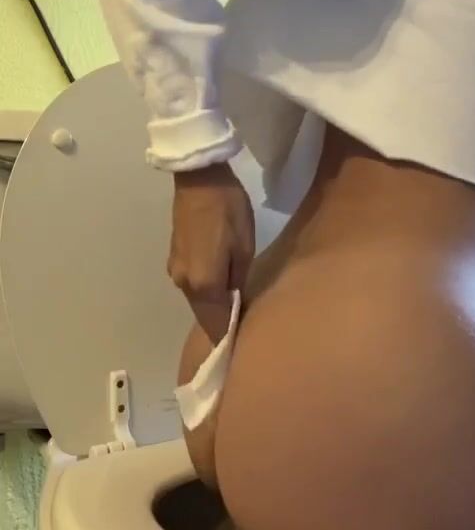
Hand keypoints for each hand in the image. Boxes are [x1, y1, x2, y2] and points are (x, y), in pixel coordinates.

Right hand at [168, 163, 254, 342]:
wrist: (199, 180)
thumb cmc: (229, 211)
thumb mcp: (244, 248)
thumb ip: (238, 282)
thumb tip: (236, 305)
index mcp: (204, 285)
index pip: (217, 325)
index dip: (230, 338)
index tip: (243, 350)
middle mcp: (184, 284)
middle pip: (205, 314)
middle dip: (222, 323)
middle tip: (245, 327)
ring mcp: (175, 271)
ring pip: (198, 300)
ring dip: (214, 306)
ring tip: (237, 306)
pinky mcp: (173, 258)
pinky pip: (193, 284)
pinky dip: (206, 290)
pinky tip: (221, 284)